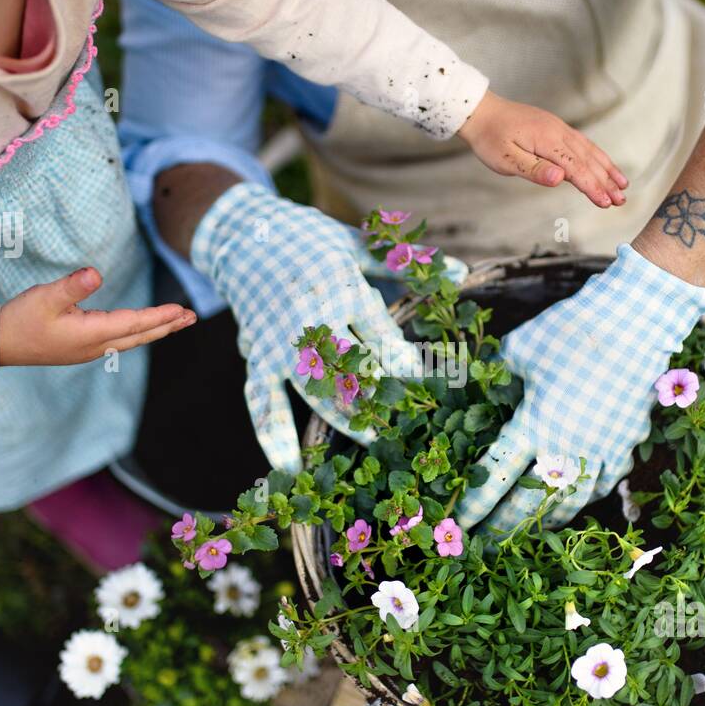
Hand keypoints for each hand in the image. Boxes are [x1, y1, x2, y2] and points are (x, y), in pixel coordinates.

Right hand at [0, 267, 194, 366]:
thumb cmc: (20, 319)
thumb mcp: (45, 297)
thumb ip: (72, 285)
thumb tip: (96, 274)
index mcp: (92, 334)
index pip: (135, 323)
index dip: (159, 316)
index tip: (181, 310)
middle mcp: (96, 346)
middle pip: (140, 335)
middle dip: (167, 325)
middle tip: (192, 317)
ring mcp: (89, 350)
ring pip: (131, 339)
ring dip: (155, 330)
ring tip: (176, 321)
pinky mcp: (81, 349)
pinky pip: (119, 341)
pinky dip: (137, 333)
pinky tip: (140, 328)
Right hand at [190, 183, 460, 472]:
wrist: (244, 236)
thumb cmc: (309, 239)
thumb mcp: (357, 244)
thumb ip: (404, 264)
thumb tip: (460, 272)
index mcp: (341, 286)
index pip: (378, 331)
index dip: (402, 360)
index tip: (424, 385)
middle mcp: (311, 317)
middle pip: (348, 365)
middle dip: (378, 396)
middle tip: (405, 423)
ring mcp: (281, 341)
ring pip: (313, 388)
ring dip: (341, 418)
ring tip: (371, 441)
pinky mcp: (256, 357)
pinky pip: (262, 399)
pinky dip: (273, 434)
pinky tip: (290, 469)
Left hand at [454, 245, 704, 531]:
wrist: (633, 323)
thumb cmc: (570, 331)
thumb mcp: (518, 349)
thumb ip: (499, 375)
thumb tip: (487, 387)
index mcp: (533, 423)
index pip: (495, 476)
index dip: (475, 504)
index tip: (460, 523)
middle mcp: (565, 445)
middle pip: (528, 502)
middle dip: (504, 527)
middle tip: (487, 544)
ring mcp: (599, 449)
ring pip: (568, 502)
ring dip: (544, 521)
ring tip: (527, 532)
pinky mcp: (624, 444)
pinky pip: (602, 484)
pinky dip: (584, 499)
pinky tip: (572, 505)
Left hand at [457, 90, 627, 208]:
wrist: (482, 111)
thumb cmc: (490, 138)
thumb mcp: (506, 160)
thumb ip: (534, 170)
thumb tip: (560, 179)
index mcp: (547, 141)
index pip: (576, 168)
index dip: (592, 187)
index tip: (605, 202)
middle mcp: (558, 132)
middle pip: (588, 160)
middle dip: (606, 181)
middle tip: (621, 201)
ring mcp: (559, 128)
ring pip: (589, 151)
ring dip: (607, 169)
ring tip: (622, 185)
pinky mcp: (556, 128)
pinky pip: (583, 144)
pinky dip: (597, 156)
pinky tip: (604, 165)